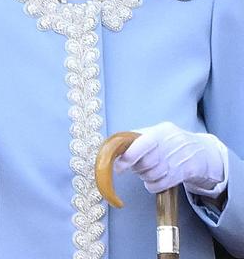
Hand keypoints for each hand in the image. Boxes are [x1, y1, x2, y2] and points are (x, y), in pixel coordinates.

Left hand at [114, 121, 228, 197]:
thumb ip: (136, 138)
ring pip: (152, 175)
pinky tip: (153, 180)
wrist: (204, 152)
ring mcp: (180, 160)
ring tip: (147, 170)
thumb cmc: (171, 142)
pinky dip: (152, 185)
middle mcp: (172, 144)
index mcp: (161, 131)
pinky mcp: (185, 174)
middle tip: (136, 165)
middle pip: (145, 163)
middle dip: (136, 167)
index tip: (118, 167)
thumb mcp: (157, 133)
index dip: (128, 156)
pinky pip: (160, 184)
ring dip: (144, 176)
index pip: (142, 144)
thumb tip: (112, 148)